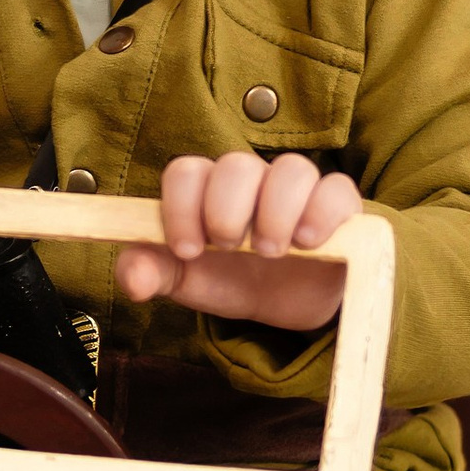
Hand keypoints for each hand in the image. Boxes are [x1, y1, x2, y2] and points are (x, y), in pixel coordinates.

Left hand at [112, 150, 361, 329]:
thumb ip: (150, 272)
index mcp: (206, 188)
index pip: (186, 171)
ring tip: (272, 250)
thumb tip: (132, 277)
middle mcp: (251, 179)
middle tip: (231, 249)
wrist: (284, 304)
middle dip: (227, 210)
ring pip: (292, 169)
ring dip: (277, 211)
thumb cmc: (230, 279)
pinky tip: (309, 242)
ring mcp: (296, 188)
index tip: (187, 249)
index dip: (182, 207)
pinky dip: (323, 212)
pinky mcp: (337, 205)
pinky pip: (337, 189)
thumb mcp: (186, 281)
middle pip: (237, 165)